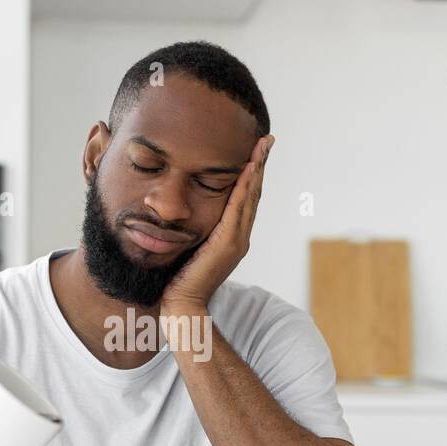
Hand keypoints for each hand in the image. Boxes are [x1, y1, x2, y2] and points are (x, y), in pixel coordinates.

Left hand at [161, 134, 273, 314]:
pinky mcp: (228, 243)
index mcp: (231, 238)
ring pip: (251, 197)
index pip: (245, 200)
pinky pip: (239, 208)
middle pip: (254, 193)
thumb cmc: (179, 281)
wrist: (182, 305)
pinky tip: (249, 168)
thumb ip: (194, 233)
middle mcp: (239, 237)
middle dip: (261, 165)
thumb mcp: (189, 248)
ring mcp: (236, 240)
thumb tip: (183, 216)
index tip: (256, 152)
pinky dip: (246, 187)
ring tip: (263, 146)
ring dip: (257, 169)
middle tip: (267, 140)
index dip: (252, 175)